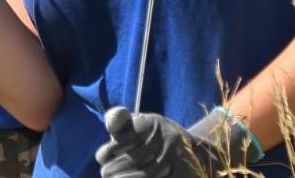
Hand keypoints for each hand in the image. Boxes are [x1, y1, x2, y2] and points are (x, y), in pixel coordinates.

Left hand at [96, 106, 258, 177]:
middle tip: (105, 174)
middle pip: (137, 159)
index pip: (127, 137)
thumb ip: (121, 122)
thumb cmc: (154, 138)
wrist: (192, 152)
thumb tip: (111, 127)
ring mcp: (180, 158)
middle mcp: (169, 138)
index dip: (112, 149)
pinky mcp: (186, 174)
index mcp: (154, 123)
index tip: (101, 158)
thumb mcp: (138, 124)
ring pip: (148, 174)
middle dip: (117, 169)